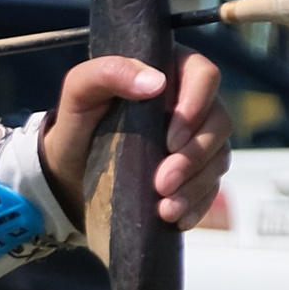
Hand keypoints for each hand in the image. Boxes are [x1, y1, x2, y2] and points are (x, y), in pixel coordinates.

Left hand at [39, 51, 229, 229]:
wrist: (69, 172)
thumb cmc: (77, 123)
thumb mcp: (79, 92)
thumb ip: (109, 72)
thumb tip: (155, 82)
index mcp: (170, 72)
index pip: (204, 76)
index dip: (196, 107)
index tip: (170, 140)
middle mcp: (191, 104)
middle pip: (219, 123)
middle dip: (194, 158)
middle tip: (162, 183)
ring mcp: (197, 141)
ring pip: (219, 158)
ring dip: (195, 186)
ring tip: (165, 208)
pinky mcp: (196, 174)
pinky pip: (211, 188)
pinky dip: (196, 205)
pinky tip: (175, 218)